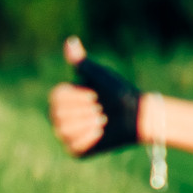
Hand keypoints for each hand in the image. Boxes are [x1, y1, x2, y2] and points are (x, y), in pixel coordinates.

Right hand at [47, 37, 141, 156]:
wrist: (136, 114)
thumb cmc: (118, 92)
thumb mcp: (98, 75)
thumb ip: (81, 61)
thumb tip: (70, 41)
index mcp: (63, 98)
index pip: (55, 98)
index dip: (77, 97)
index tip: (94, 95)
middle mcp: (61, 116)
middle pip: (57, 115)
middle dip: (84, 111)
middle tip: (100, 109)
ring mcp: (67, 134)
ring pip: (63, 131)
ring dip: (87, 124)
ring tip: (102, 120)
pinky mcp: (77, 150)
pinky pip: (74, 146)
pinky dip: (90, 138)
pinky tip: (101, 132)